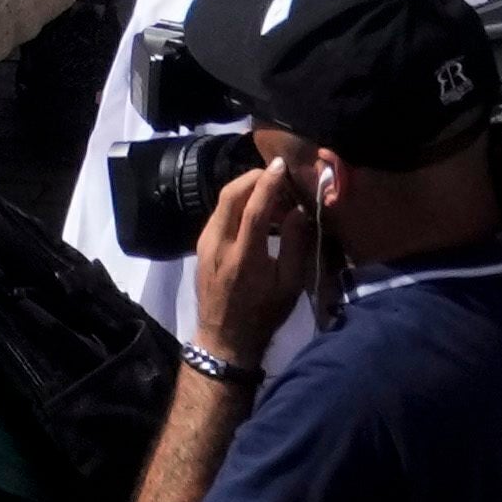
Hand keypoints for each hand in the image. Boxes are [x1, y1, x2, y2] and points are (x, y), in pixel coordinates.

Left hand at [179, 127, 320, 367]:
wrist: (225, 337)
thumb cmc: (263, 314)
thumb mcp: (289, 285)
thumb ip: (295, 245)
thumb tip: (301, 211)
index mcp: (244, 256)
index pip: (253, 208)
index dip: (268, 183)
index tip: (281, 165)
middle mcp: (218, 244)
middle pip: (231, 195)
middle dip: (253, 177)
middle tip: (277, 174)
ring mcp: (205, 242)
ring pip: (222, 202)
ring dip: (246, 190)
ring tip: (272, 194)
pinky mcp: (201, 244)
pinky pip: (219, 213)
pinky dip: (237, 204)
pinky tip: (256, 211)